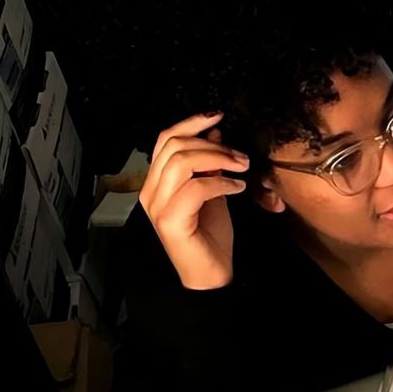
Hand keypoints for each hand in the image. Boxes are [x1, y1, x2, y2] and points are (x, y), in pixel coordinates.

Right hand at [138, 111, 249, 290]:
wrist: (212, 276)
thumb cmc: (211, 238)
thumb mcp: (214, 192)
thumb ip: (210, 165)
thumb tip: (216, 133)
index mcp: (157, 182)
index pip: (165, 139)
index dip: (190, 123)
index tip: (217, 115)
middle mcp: (150, 192)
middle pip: (173, 146)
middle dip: (211, 143)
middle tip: (240, 154)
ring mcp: (157, 206)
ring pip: (181, 163)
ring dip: (218, 159)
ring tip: (242, 167)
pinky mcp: (170, 221)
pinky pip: (195, 188)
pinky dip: (220, 183)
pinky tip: (237, 188)